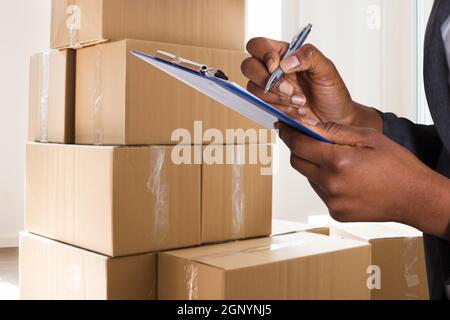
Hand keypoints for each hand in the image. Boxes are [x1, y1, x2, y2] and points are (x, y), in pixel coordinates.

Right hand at [241, 38, 381, 129]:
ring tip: (300, 102)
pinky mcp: (270, 106)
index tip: (276, 67)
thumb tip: (286, 61)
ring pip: (254, 89)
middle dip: (266, 80)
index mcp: (284, 54)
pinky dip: (281, 109)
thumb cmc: (332, 92)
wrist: (335, 119)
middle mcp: (273, 70)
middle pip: (248, 66)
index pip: (258, 45)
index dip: (262, 54)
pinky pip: (263, 106)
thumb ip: (308, 56)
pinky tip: (298, 110)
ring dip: (277, 98)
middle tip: (288, 89)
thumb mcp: (326, 68)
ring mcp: (269, 89)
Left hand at [277, 122, 449, 238]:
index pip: (299, 145)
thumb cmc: (397, 166)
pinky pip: (321, 192)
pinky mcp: (336, 213)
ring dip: (315, 166)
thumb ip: (335, 131)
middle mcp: (330, 184)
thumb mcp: (369, 137)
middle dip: (300, 149)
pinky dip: (326, 182)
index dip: (289, 134)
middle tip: (311, 140)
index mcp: (338, 162)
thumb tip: (309, 125)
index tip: (283, 127)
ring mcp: (332, 201)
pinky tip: (346, 178)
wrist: (416, 198)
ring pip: (309, 177)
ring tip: (340, 161)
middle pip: (298, 162)